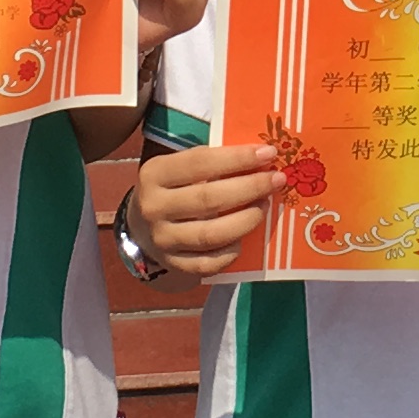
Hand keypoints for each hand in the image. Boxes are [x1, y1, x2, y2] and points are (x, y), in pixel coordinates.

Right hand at [131, 140, 280, 278]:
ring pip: (211, 234)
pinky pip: (208, 263)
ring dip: (246, 220)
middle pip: (209, 199)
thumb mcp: (180, 167)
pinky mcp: (173, 264)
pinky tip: (243, 241)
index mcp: (155, 174)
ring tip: (264, 206)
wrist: (142, 226)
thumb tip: (260, 156)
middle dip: (250, 187)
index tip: (269, 153)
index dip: (237, 158)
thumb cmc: (173, 188)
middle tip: (276, 180)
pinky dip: (230, 253)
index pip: (200, 162)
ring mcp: (162, 239)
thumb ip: (212, 161)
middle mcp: (154, 207)